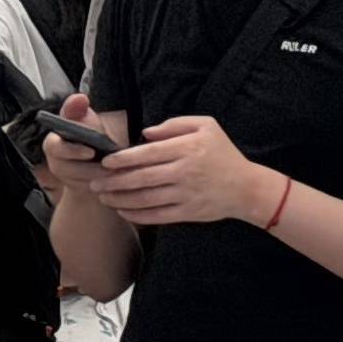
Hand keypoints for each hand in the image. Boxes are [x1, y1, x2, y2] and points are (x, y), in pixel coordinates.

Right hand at [36, 95, 111, 211]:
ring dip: (102, 178)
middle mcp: (54, 162)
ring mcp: (65, 179)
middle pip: (69, 170)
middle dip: (92, 168)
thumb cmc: (91, 136)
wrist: (94, 161)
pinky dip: (106, 187)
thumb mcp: (86, 121)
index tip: (90, 152)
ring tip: (121, 173)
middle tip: (113, 166)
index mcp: (53, 142)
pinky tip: (120, 182)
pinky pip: (91, 192)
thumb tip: (79, 97)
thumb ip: (79, 110)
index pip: (55, 147)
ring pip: (82, 182)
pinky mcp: (77, 192)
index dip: (72, 151)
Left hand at [95, 112, 276, 229]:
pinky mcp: (189, 212)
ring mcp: (186, 194)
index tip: (105, 162)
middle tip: (95, 183)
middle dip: (114, 181)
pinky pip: (158, 216)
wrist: (247, 187)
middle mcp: (185, 172)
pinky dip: (138, 215)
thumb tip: (144, 134)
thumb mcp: (206, 126)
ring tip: (103, 197)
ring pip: (146, 199)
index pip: (148, 154)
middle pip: (142, 178)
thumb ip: (174, 125)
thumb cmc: (223, 153)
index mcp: (187, 149)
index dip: (123, 159)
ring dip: (121, 199)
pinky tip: (123, 211)